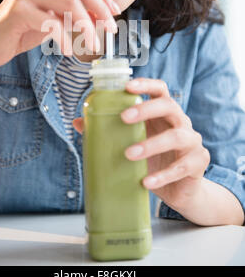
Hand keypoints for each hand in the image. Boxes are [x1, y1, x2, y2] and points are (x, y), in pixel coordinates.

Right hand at [0, 0, 119, 70]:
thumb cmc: (22, 32)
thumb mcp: (52, 20)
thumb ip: (73, 15)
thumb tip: (104, 17)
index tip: (115, 14)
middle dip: (100, 9)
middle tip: (111, 30)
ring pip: (70, 4)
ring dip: (87, 27)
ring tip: (93, 46)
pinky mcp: (17, 11)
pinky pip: (52, 24)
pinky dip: (65, 39)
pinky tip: (69, 51)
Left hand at [73, 77, 209, 213]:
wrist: (181, 191)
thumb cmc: (155, 161)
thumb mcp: (132, 143)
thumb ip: (109, 131)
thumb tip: (77, 121)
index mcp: (164, 113)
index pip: (160, 90)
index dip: (145, 85)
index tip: (127, 87)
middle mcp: (181, 122)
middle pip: (169, 106)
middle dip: (146, 109)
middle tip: (123, 118)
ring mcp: (192, 142)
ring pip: (177, 136)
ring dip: (151, 144)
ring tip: (129, 154)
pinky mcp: (198, 163)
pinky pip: (182, 167)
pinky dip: (162, 175)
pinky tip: (146, 182)